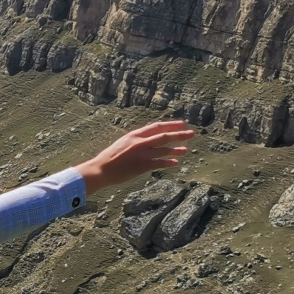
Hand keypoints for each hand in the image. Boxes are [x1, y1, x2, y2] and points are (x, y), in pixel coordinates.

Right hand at [73, 119, 196, 194]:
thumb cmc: (110, 158)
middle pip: (164, 136)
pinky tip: (176, 163)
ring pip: (164, 150)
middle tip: (192, 133)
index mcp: (134, 135)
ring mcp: (142, 154)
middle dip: (179, 134)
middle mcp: (140, 142)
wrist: (101, 169)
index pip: (156, 127)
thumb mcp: (122, 143)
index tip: (181, 124)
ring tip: (186, 150)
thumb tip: (148, 140)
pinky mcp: (142, 166)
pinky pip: (159, 163)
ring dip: (176, 149)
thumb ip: (136, 140)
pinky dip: (168, 162)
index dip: (170, 125)